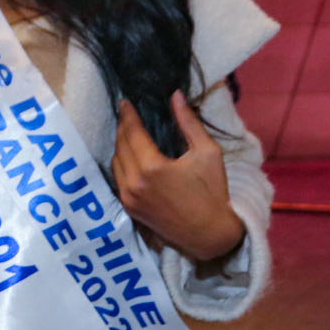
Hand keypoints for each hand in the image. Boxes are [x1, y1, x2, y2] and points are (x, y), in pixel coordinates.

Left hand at [112, 91, 244, 261]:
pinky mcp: (129, 208)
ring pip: (115, 162)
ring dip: (120, 145)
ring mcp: (128, 198)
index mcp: (152, 167)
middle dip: (123, 127)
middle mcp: (133, 183)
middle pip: (120, 145)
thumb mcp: (207, 152)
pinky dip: (122, 163)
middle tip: (127, 113)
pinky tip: (131, 155)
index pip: (132, 132)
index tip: (124, 101)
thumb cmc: (213, 192)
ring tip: (130, 132)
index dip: (127, 114)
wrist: (210, 234)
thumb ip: (188, 122)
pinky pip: (118, 178)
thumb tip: (175, 95)